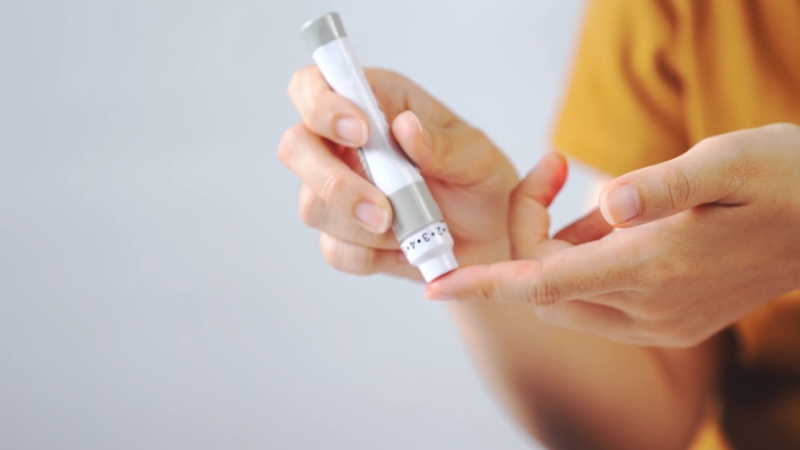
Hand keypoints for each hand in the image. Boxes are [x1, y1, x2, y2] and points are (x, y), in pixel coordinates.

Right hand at [279, 67, 517, 280]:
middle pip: (295, 148)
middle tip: (382, 208)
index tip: (360, 132)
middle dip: (333, 181)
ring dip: (361, 225)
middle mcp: (344, 145)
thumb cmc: (478, 182)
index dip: (321, 104)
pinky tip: (405, 248)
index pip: (313, 86)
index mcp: (372, 104)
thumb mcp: (476, 156)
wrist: (490, 237)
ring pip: (312, 205)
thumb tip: (405, 127)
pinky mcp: (343, 235)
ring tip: (411, 228)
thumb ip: (442, 144)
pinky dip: (373, 255)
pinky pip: (335, 249)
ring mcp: (338, 191)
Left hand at [427, 123, 799, 346]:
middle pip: (547, 288)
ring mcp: (663, 321)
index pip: (546, 283)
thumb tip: (605, 204)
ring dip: (556, 252)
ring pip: (570, 298)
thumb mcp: (730, 160)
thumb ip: (662, 185)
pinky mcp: (672, 320)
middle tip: (550, 173)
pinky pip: (601, 300)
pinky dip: (584, 264)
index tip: (437, 286)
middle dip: (526, 238)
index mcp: (656, 265)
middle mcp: (652, 307)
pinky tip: (613, 222)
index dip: (487, 284)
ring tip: (587, 192)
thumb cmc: (788, 180)